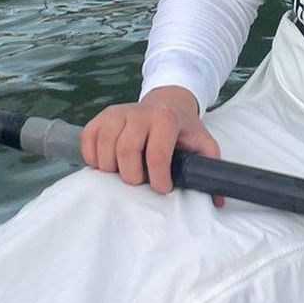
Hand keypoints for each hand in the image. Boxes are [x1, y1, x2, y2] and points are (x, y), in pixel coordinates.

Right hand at [79, 85, 220, 196]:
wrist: (166, 102)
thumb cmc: (183, 129)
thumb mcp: (203, 143)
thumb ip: (210, 167)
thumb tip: (215, 200)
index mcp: (165, 119)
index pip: (157, 154)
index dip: (158, 178)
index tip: (162, 188)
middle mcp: (139, 113)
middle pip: (125, 151)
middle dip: (132, 176)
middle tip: (140, 182)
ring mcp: (117, 112)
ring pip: (104, 147)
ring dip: (111, 169)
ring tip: (124, 173)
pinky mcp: (101, 116)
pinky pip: (88, 139)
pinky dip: (92, 157)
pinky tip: (107, 164)